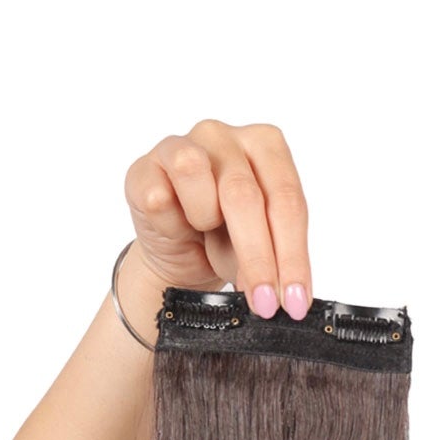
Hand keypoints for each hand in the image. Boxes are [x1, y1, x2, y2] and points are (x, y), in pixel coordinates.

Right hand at [122, 118, 312, 317]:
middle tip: (264, 303)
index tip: (295, 302)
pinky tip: (178, 230)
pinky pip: (158, 196)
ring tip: (204, 231)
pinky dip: (171, 223)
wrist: (177, 250)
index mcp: (266, 146)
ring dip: (204, 217)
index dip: (293, 257)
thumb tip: (273, 293)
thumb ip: (271, 263)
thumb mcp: (258, 252)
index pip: (287, 201)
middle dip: (258, 258)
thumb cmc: (223, 239)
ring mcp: (181, 143)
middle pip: (245, 196)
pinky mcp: (145, 166)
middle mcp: (225, 136)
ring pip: (194, 172)